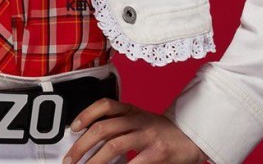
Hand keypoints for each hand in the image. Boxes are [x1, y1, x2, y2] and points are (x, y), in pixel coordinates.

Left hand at [63, 98, 207, 163]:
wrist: (192, 136)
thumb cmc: (162, 131)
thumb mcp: (139, 120)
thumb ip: (119, 126)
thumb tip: (91, 140)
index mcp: (131, 110)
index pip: (104, 104)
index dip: (86, 113)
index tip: (73, 127)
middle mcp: (137, 120)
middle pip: (103, 128)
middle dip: (82, 145)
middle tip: (70, 159)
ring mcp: (147, 135)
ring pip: (113, 145)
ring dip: (95, 161)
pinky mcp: (157, 152)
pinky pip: (134, 162)